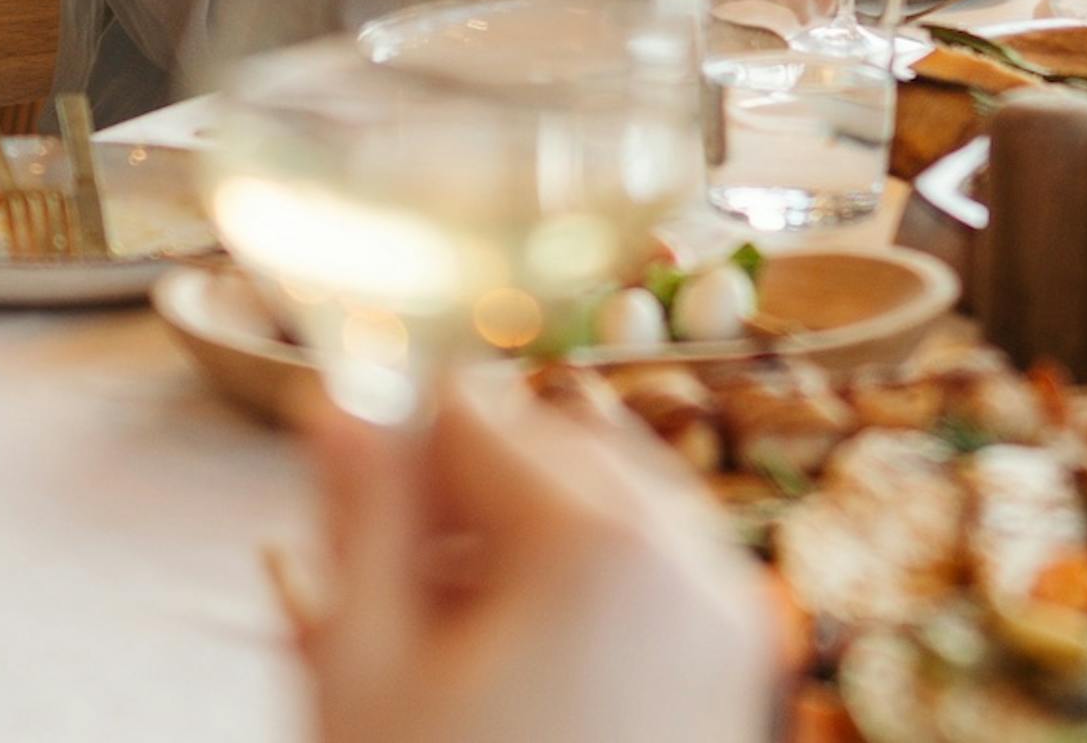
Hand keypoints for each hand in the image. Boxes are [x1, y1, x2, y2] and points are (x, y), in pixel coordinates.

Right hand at [291, 382, 775, 742]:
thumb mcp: (365, 671)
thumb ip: (358, 512)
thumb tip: (342, 391)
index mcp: (602, 536)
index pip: (466, 413)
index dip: (388, 467)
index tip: (341, 547)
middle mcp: (695, 557)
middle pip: (544, 457)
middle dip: (458, 512)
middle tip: (380, 619)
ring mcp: (736, 624)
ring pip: (600, 522)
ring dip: (514, 562)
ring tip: (441, 668)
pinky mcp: (745, 683)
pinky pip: (651, 593)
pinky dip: (577, 614)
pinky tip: (507, 694)